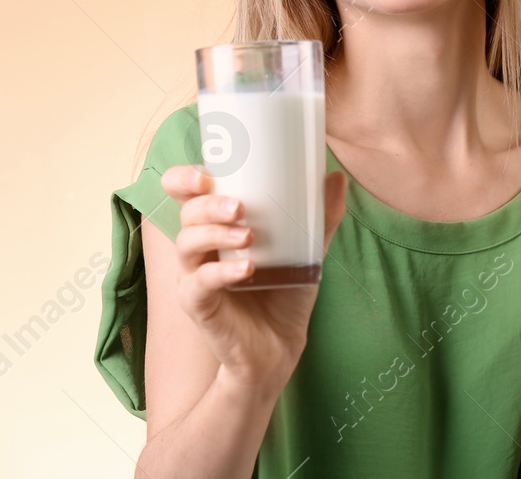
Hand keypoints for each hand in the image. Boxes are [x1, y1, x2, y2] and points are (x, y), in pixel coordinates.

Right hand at [160, 165, 349, 392]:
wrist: (280, 347)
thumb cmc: (284, 292)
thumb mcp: (306, 251)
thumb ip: (320, 217)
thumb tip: (337, 178)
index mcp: (215, 227)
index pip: (185, 194)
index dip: (183, 178)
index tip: (205, 173)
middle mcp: (199, 249)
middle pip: (187, 214)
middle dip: (208, 204)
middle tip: (239, 206)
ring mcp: (194, 277)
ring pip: (186, 244)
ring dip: (215, 233)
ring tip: (249, 235)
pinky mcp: (198, 306)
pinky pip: (200, 283)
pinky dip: (221, 272)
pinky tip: (246, 268)